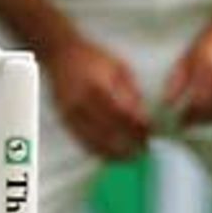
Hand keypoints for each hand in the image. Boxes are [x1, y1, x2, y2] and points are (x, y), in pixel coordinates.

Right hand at [45, 34, 149, 161]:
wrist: (60, 55)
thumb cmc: (94, 59)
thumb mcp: (119, 68)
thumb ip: (131, 92)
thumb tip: (143, 117)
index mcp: (98, 84)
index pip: (122, 112)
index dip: (137, 125)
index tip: (150, 131)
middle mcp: (83, 100)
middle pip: (109, 130)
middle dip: (129, 142)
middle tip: (144, 148)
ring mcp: (71, 112)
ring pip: (95, 140)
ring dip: (115, 152)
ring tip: (132, 157)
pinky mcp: (64, 120)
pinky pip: (83, 142)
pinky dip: (99, 151)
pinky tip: (112, 155)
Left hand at [161, 12, 211, 138]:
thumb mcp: (190, 55)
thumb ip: (176, 80)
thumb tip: (166, 105)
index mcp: (210, 67)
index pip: (195, 102)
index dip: (187, 115)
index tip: (179, 121)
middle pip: (210, 110)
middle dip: (197, 120)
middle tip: (187, 124)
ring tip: (202, 123)